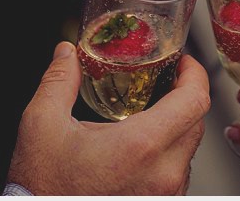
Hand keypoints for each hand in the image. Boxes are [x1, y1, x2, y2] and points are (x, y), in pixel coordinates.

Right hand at [7, 42, 209, 194]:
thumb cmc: (44, 185)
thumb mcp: (43, 125)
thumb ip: (59, 81)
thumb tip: (66, 53)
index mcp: (140, 146)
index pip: (195, 100)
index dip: (194, 74)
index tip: (182, 64)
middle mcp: (163, 174)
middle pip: (196, 122)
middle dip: (184, 97)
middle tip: (164, 83)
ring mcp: (166, 195)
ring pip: (189, 149)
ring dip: (176, 127)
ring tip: (149, 116)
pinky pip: (179, 172)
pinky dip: (168, 154)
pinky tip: (142, 149)